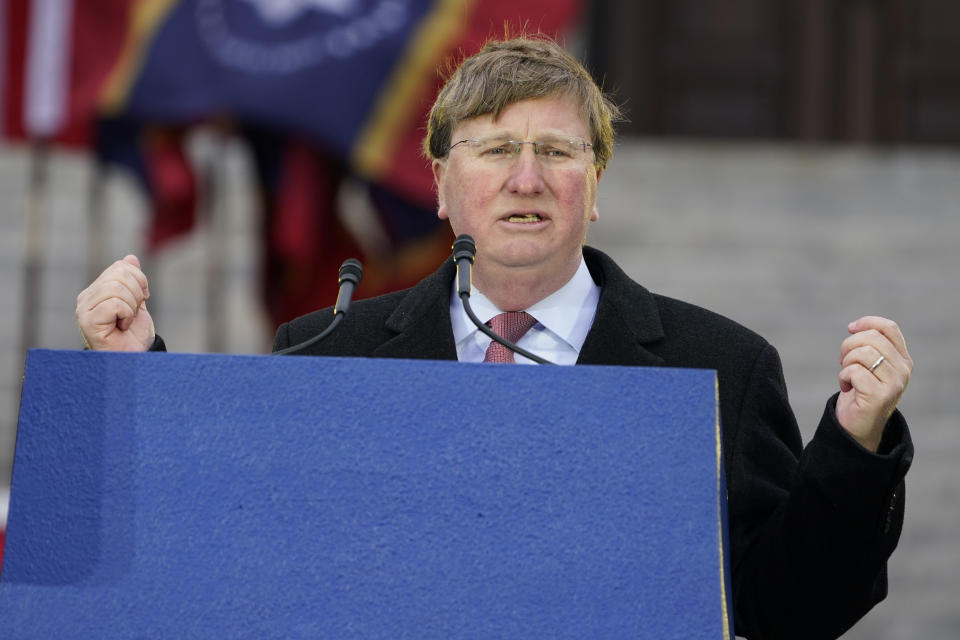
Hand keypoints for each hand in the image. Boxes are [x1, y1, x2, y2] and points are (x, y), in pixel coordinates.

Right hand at [75, 255, 154, 351]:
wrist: (133, 357)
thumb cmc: (133, 335)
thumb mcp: (137, 303)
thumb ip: (133, 282)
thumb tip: (130, 257)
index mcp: (97, 289)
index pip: (120, 266)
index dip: (139, 280)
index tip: (142, 299)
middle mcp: (86, 297)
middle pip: (120, 274)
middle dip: (137, 293)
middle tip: (133, 312)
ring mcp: (84, 309)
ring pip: (117, 288)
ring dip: (132, 307)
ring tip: (126, 321)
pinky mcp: (87, 321)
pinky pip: (115, 304)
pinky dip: (127, 315)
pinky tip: (122, 327)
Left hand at [836, 316, 912, 450]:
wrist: (859, 427)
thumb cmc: (860, 393)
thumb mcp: (869, 366)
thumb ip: (869, 346)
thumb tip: (854, 326)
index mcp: (903, 359)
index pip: (889, 328)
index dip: (867, 322)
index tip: (851, 328)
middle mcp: (903, 370)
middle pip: (871, 338)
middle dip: (849, 345)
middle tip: (843, 361)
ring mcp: (895, 383)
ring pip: (863, 353)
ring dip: (846, 363)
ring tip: (847, 376)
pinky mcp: (880, 395)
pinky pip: (854, 371)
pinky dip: (843, 377)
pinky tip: (846, 388)